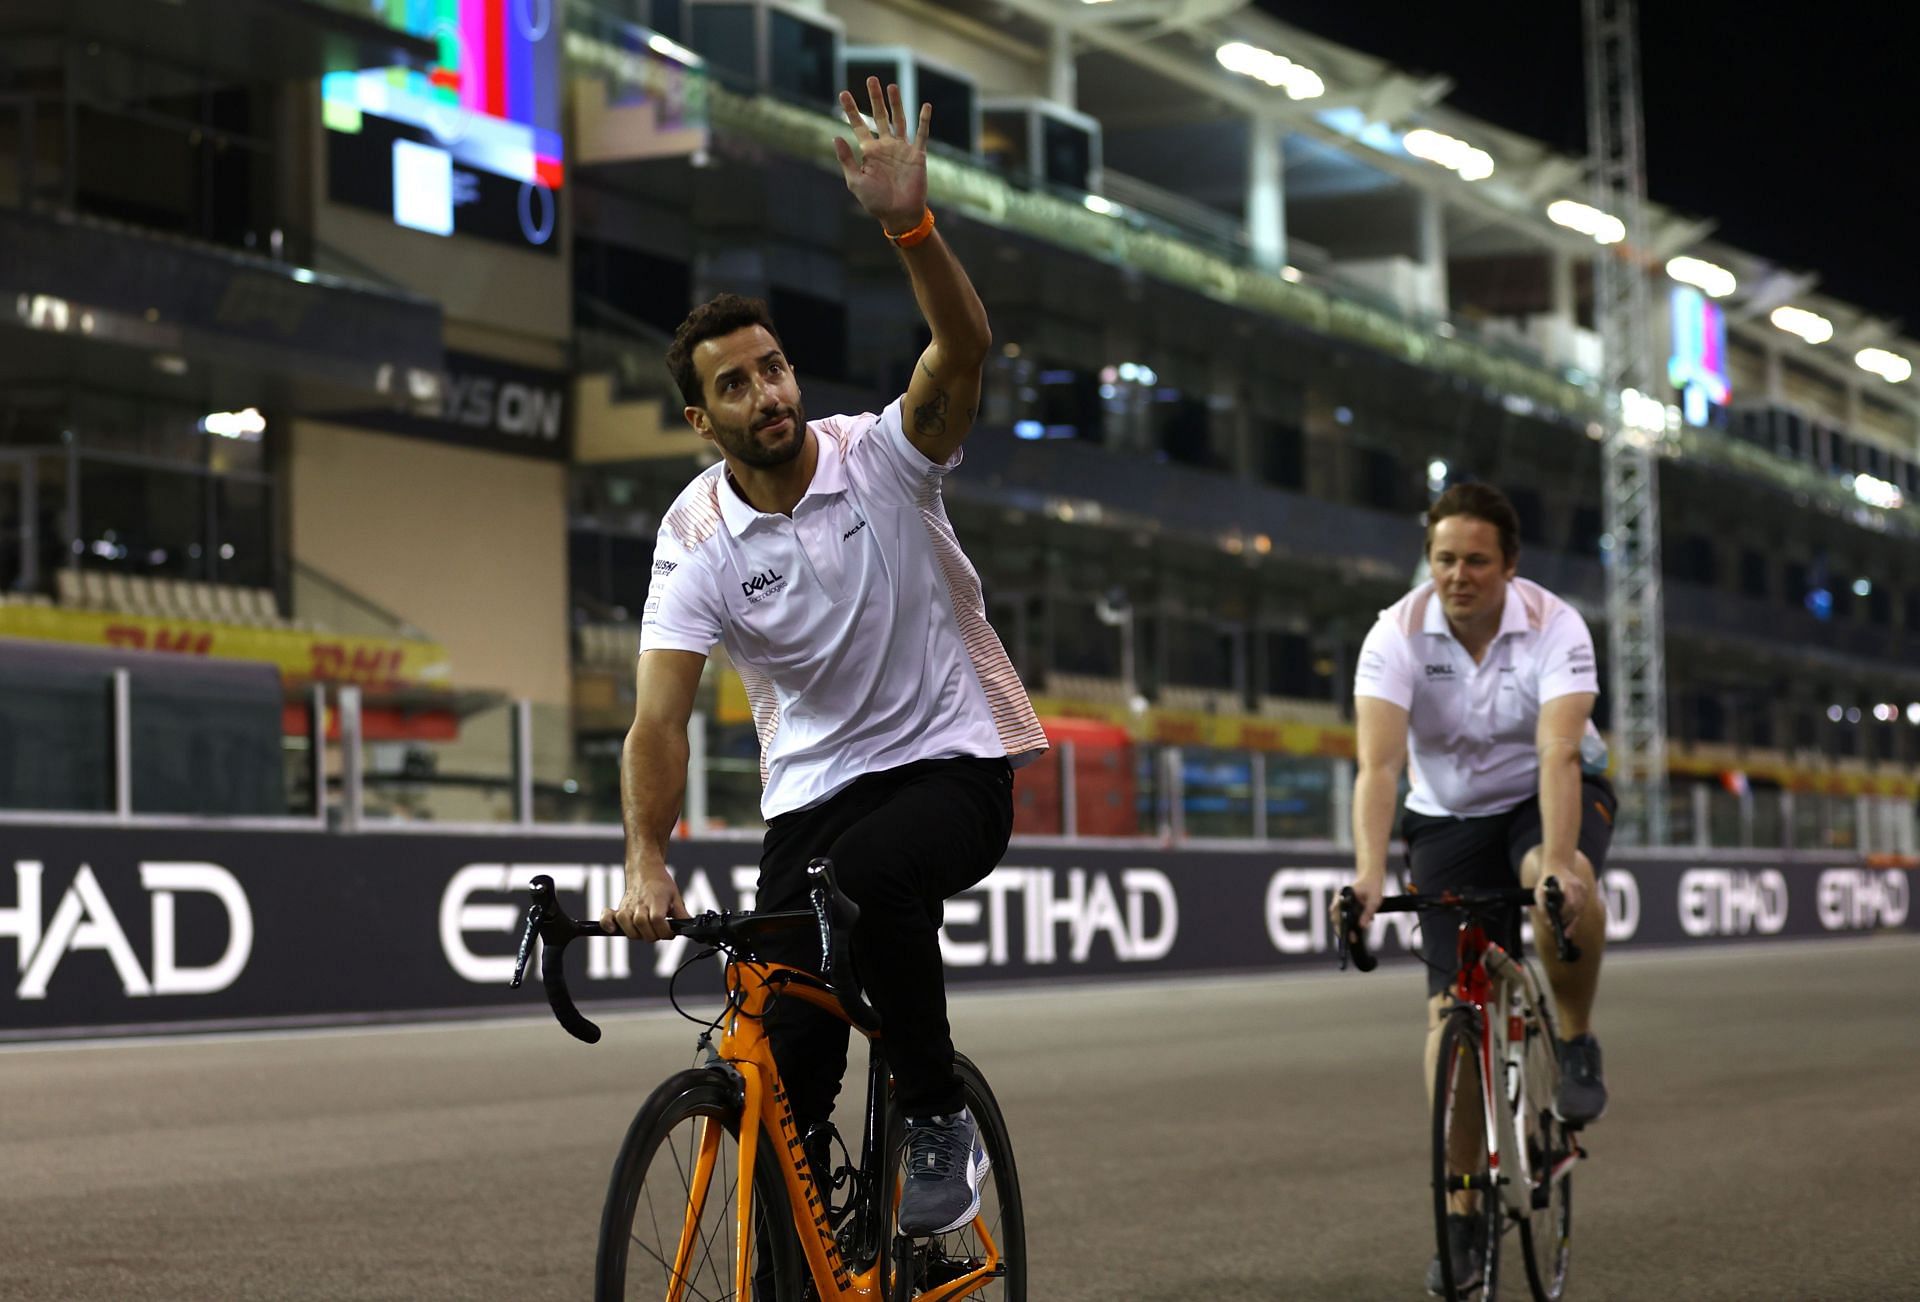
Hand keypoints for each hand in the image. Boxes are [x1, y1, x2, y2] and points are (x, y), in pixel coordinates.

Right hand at [602, 872, 686, 941]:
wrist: (645, 870)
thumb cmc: (660, 884)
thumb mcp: (676, 897)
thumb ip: (682, 914)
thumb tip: (690, 927)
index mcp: (656, 900)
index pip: (657, 919)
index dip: (664, 930)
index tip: (670, 933)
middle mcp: (640, 904)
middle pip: (641, 924)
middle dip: (653, 935)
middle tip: (659, 932)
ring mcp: (628, 906)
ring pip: (626, 924)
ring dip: (636, 933)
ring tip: (645, 931)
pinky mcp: (619, 909)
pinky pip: (607, 917)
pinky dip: (607, 924)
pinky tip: (613, 929)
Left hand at [834, 76, 929, 233]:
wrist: (899, 215)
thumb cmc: (875, 202)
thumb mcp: (855, 181)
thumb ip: (846, 159)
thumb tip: (835, 135)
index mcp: (870, 151)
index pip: (858, 125)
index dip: (851, 109)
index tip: (843, 93)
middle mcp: (886, 146)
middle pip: (879, 116)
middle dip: (874, 98)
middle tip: (870, 79)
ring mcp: (902, 149)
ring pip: (899, 120)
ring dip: (896, 103)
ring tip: (891, 85)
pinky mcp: (917, 155)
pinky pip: (921, 134)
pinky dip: (924, 120)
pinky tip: (925, 105)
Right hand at [1331, 874, 1384, 936]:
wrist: (1371, 877)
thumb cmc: (1372, 887)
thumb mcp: (1374, 901)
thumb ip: (1367, 913)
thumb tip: (1362, 926)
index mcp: (1344, 896)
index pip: (1338, 915)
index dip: (1341, 927)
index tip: (1348, 937)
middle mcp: (1338, 899)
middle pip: (1336, 918)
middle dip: (1344, 929)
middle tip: (1353, 939)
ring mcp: (1339, 901)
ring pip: (1338, 918)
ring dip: (1346, 925)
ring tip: (1356, 934)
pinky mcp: (1342, 904)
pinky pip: (1342, 915)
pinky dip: (1349, 921)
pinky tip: (1359, 925)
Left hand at [1537, 871, 1588, 930]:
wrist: (1557, 865)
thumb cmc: (1546, 881)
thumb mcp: (1539, 892)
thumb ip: (1542, 907)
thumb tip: (1548, 922)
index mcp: (1567, 885)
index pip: (1570, 904)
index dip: (1565, 917)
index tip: (1561, 928)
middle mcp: (1578, 886)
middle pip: (1576, 910)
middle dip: (1570, 922)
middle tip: (1564, 933)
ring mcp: (1583, 889)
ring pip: (1580, 909)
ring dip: (1574, 920)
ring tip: (1567, 930)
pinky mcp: (1585, 891)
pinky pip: (1582, 906)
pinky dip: (1576, 914)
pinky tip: (1571, 921)